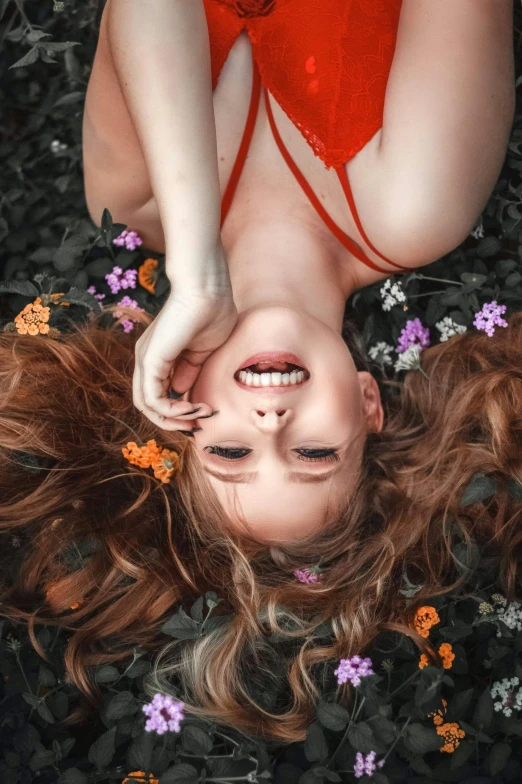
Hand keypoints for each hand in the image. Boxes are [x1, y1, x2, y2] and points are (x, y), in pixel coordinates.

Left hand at [133, 242, 237, 430]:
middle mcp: (147, 359)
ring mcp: (146, 360)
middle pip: (149, 405)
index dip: (180, 411)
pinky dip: (172, 411)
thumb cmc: (213, 311)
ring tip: (199, 416)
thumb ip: (190, 371)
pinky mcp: (150, 361)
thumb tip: (181, 392)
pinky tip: (192, 409)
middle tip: (197, 424)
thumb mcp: (202, 350)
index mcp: (160, 355)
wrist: (208, 290)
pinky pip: (153, 400)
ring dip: (174, 420)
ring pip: (147, 406)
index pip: (160, 394)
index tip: (205, 412)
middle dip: (174, 421)